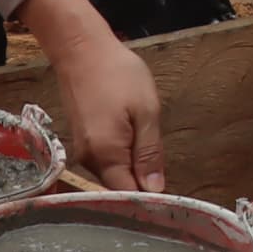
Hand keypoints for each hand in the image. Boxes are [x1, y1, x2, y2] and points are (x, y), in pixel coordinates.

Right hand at [15, 0, 165, 190]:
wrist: (81, 49)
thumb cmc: (118, 74)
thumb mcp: (146, 110)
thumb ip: (150, 153)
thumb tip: (155, 191)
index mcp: (106, 155)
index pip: (129, 195)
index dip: (150, 201)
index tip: (171, 201)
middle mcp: (89, 161)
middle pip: (120, 187)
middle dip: (143, 184)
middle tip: (166, 171)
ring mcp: (83, 152)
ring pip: (113, 175)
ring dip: (133, 170)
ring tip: (151, 152)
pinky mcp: (82, 142)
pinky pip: (106, 162)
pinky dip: (122, 158)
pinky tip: (134, 142)